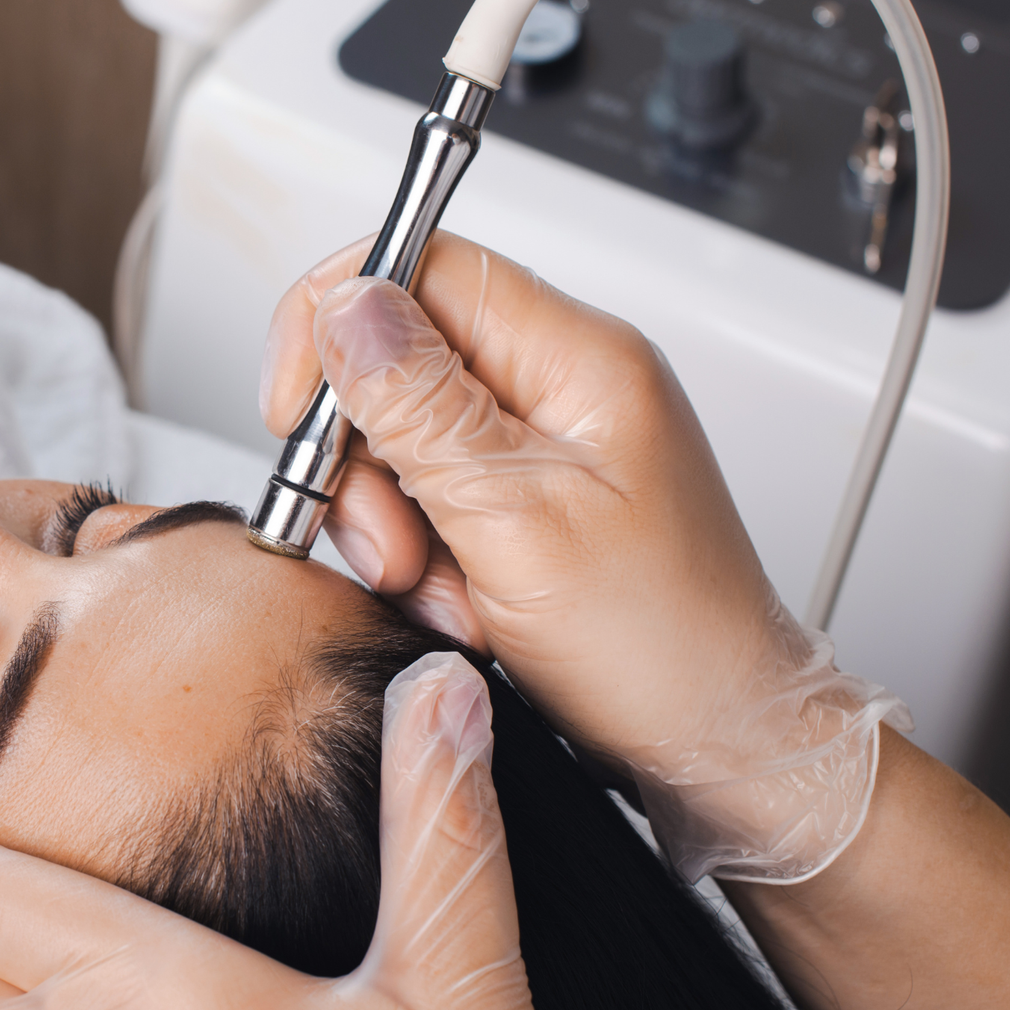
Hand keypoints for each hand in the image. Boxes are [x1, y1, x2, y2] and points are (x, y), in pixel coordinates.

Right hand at [262, 233, 907, 881]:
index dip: (337, 320)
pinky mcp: (524, 502)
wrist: (714, 744)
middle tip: (389, 540)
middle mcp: (559, 387)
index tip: (295, 408)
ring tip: (439, 588)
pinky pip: (425, 503)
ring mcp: (540, 447)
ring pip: (399, 442)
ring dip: (392, 525)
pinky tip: (462, 605)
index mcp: (578, 358)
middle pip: (396, 360)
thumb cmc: (660, 643)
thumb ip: (421, 407)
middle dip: (364, 460)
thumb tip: (348, 306)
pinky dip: (423, 561)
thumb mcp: (516, 520)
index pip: (422, 265)